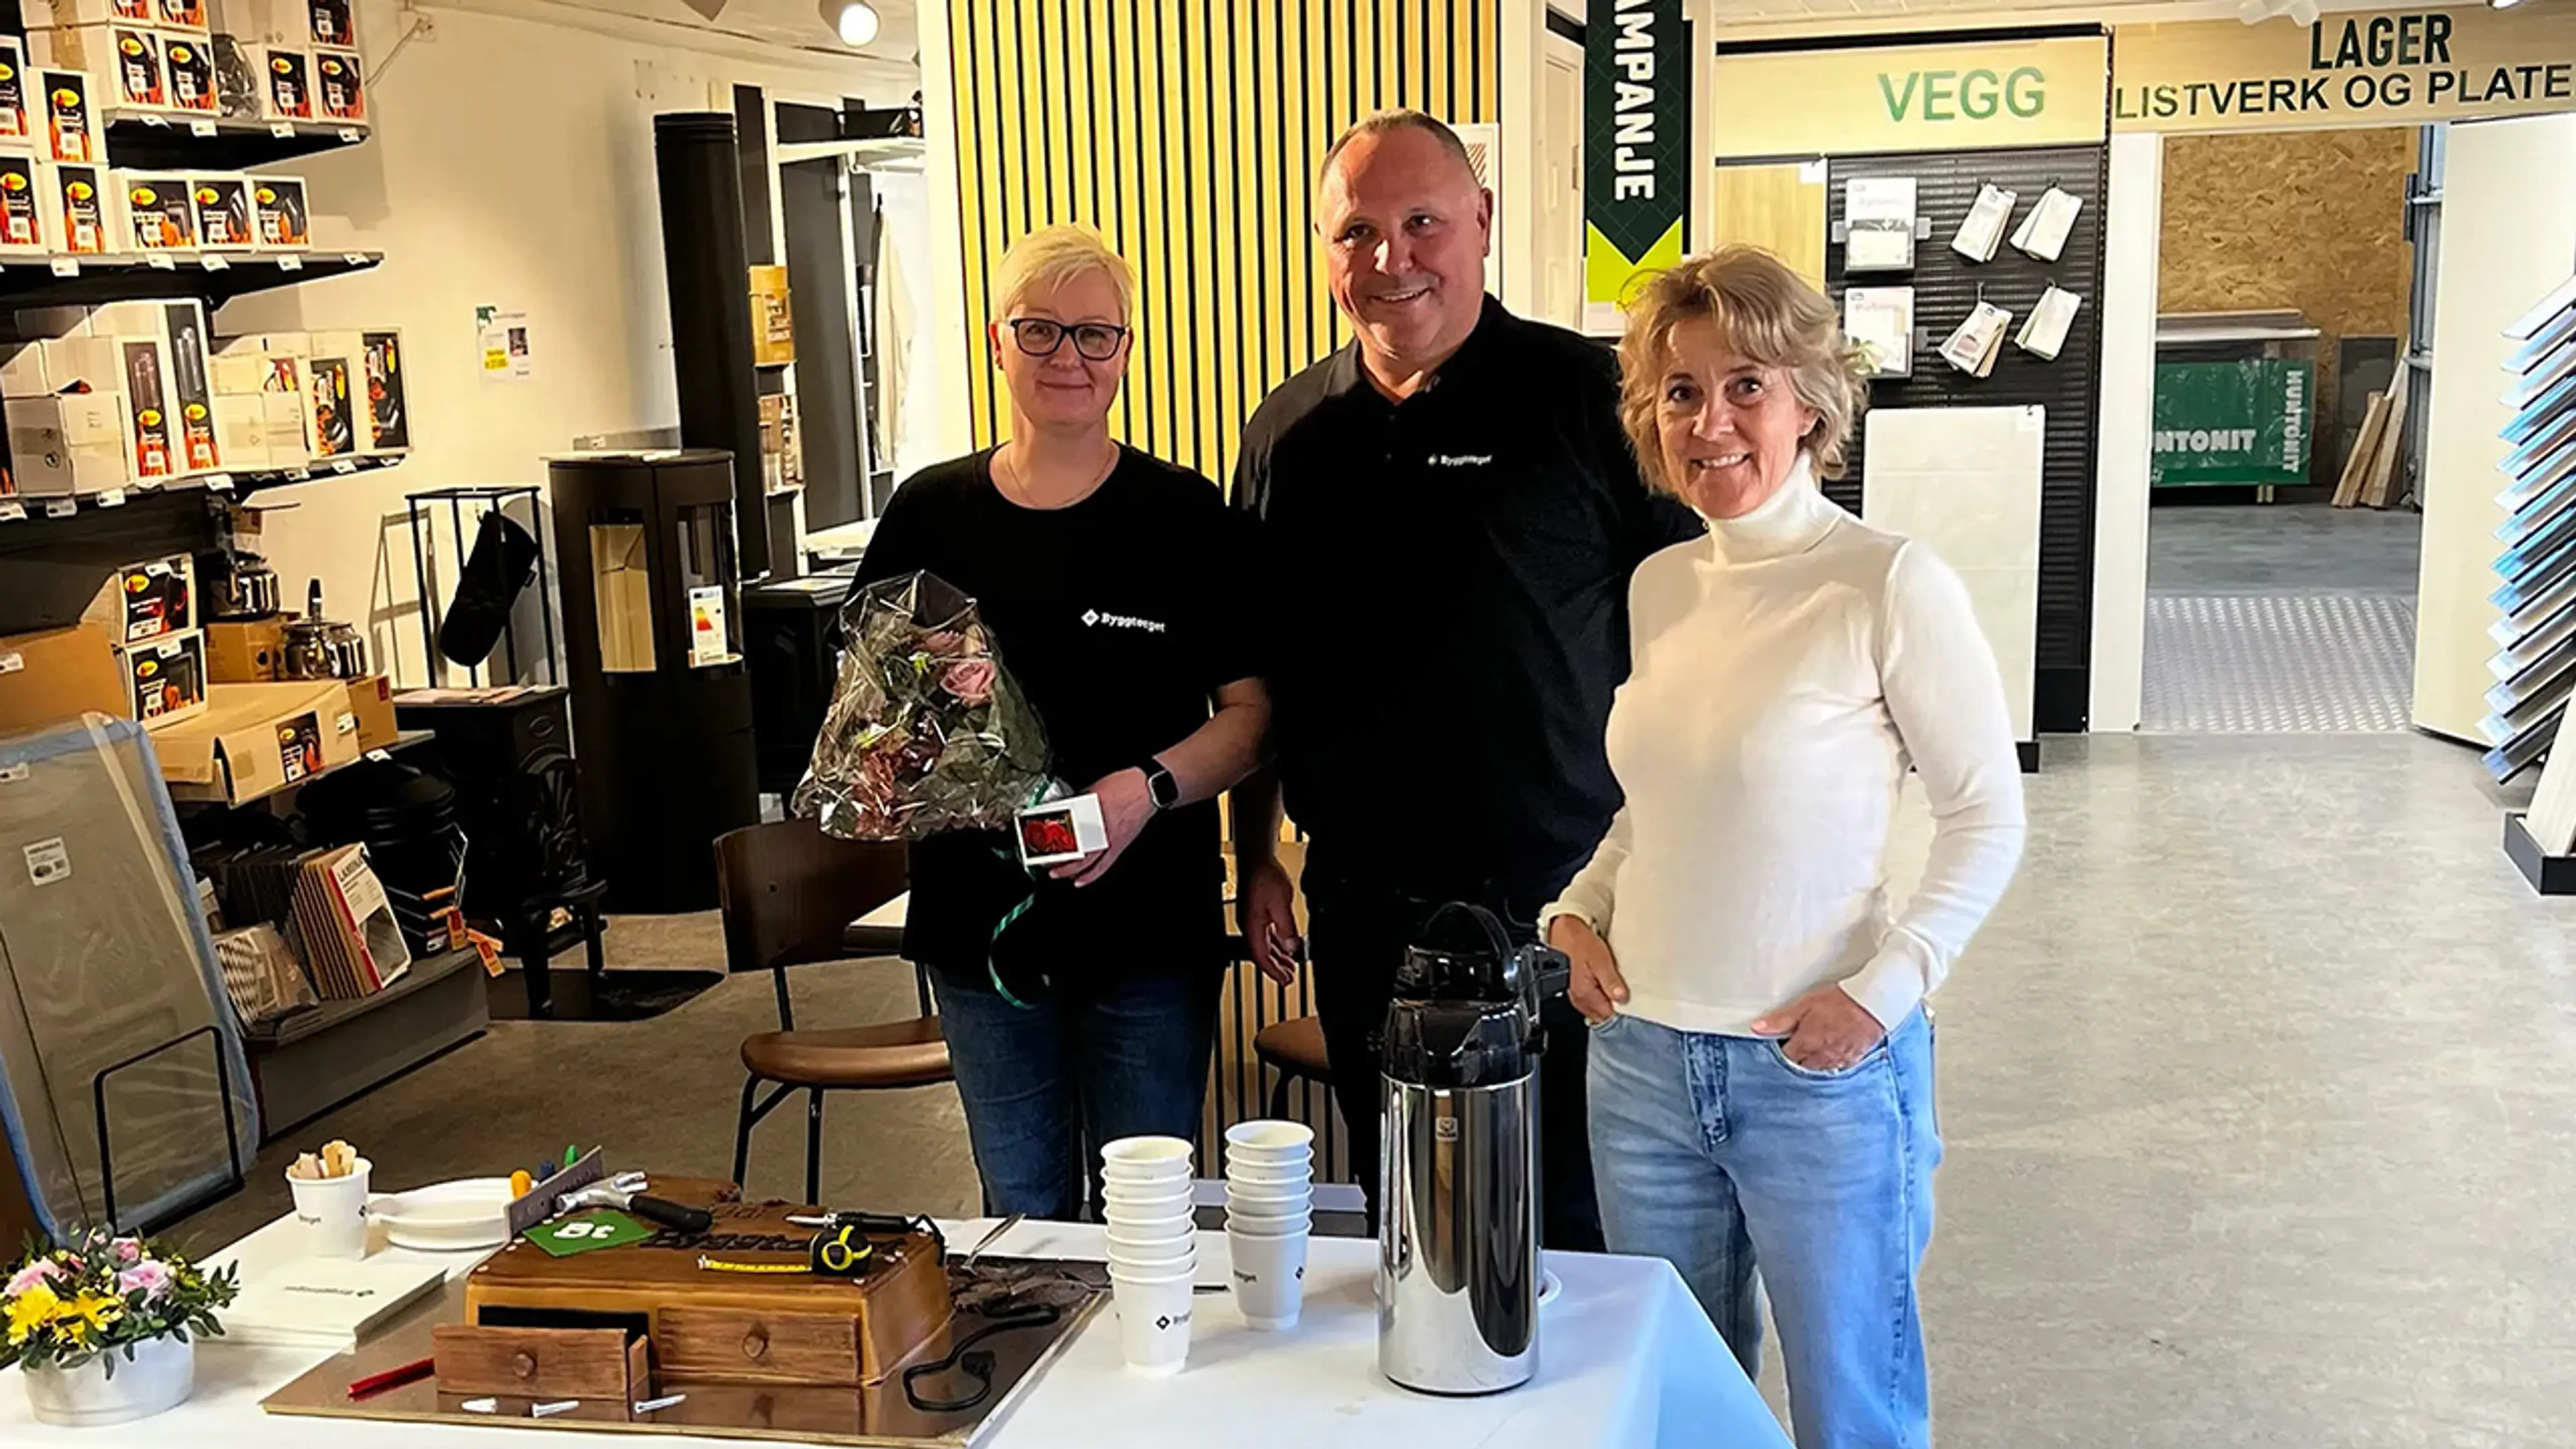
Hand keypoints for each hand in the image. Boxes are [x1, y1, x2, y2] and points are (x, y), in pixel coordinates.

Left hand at [1051, 769, 1152, 886]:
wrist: (1146, 789)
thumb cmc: (1123, 785)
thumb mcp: (1092, 789)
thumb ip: (1076, 802)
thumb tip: (1063, 810)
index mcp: (1088, 813)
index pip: (1062, 830)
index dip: (1047, 837)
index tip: (1037, 840)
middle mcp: (1098, 829)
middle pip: (1071, 848)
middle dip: (1054, 856)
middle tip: (1042, 860)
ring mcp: (1108, 840)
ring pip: (1084, 861)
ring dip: (1067, 869)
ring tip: (1055, 873)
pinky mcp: (1118, 846)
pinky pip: (1102, 866)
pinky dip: (1090, 876)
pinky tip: (1079, 881)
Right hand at [1234, 855, 1301, 984]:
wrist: (1257, 860)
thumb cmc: (1264, 877)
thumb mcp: (1281, 904)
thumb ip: (1287, 927)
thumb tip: (1292, 946)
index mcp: (1252, 927)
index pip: (1261, 956)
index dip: (1273, 971)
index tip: (1284, 981)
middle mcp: (1249, 926)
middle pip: (1262, 954)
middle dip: (1276, 968)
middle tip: (1288, 980)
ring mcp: (1252, 920)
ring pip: (1265, 945)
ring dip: (1277, 957)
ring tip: (1290, 967)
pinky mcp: (1256, 914)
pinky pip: (1266, 935)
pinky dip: (1276, 944)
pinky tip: (1285, 947)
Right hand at [1548, 916, 1626, 1024]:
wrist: (1564, 932)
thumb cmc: (1580, 943)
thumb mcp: (1601, 960)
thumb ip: (1611, 982)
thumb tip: (1622, 998)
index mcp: (1585, 994)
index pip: (1608, 1015)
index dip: (1621, 1010)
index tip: (1630, 1000)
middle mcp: (1579, 999)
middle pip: (1602, 1015)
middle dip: (1614, 1008)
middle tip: (1623, 992)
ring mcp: (1576, 995)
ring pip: (1596, 1010)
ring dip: (1607, 1002)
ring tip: (1614, 987)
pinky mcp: (1575, 990)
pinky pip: (1591, 1002)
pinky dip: (1600, 997)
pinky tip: (1605, 986)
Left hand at [1752, 986, 1886, 1071]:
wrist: (1875, 1003)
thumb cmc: (1840, 1000)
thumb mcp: (1805, 1004)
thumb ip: (1781, 1019)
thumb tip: (1756, 1028)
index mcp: (1806, 1044)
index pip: (1785, 1058)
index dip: (1781, 1050)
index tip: (1781, 1042)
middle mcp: (1821, 1057)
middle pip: (1800, 1067)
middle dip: (1796, 1059)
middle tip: (1796, 1045)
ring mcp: (1838, 1061)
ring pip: (1818, 1069)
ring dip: (1812, 1063)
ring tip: (1812, 1048)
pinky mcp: (1853, 1060)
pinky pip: (1836, 1068)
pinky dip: (1830, 1063)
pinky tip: (1830, 1053)